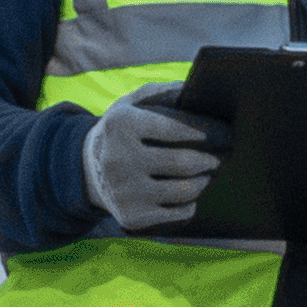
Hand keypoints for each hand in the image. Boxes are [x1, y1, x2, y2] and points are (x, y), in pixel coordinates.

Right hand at [82, 84, 227, 231]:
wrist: (87, 171)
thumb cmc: (122, 132)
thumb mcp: (131, 104)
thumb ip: (161, 92)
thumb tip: (196, 90)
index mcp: (121, 125)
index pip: (173, 129)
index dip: (202, 133)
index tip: (218, 135)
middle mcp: (119, 159)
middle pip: (182, 163)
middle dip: (208, 161)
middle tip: (218, 159)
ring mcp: (124, 192)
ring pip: (183, 191)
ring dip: (203, 182)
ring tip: (207, 176)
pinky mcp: (131, 217)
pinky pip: (177, 213)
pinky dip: (190, 205)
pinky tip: (191, 196)